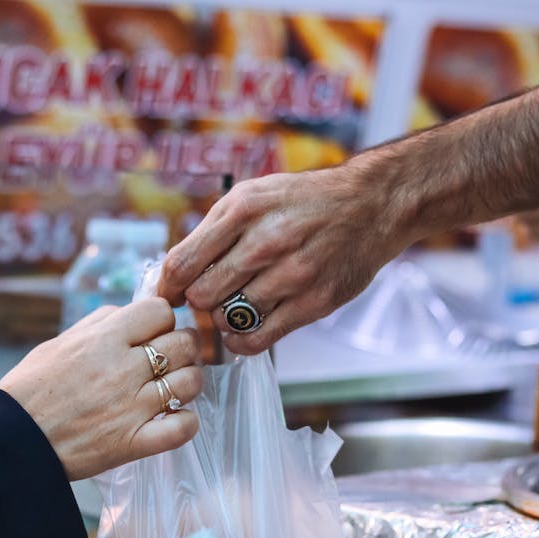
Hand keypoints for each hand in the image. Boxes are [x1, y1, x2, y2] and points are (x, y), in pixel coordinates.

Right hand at [0, 298, 202, 479]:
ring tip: (173, 386)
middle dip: (183, 346)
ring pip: (191, 381)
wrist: (9, 441)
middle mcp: (123, 369)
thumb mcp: (58, 343)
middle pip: (184, 343)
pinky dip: (186, 421)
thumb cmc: (29, 390)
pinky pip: (183, 427)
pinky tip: (174, 418)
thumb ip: (98, 324)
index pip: (160, 310)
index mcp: (103, 340)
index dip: (162, 318)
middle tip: (171, 358)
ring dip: (188, 381)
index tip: (154, 331)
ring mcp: (132, 407)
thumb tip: (129, 313)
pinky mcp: (133, 442)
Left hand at [157, 165, 412, 354]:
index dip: (167, 287)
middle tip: (208, 299)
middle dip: (197, 303)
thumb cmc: (302, 202)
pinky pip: (257, 339)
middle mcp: (266, 242)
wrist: (371, 204)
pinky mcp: (314, 302)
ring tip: (235, 305)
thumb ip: (211, 231)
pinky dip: (242, 341)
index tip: (168, 296)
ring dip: (224, 319)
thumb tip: (171, 276)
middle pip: (201, 296)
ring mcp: (292, 274)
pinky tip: (245, 328)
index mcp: (242, 210)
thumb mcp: (251, 196)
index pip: (180, 264)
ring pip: (228, 319)